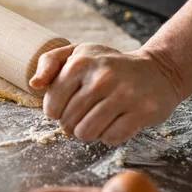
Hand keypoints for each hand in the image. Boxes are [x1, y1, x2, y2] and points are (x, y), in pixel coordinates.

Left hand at [29, 44, 183, 145]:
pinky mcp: (143, 111)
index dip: (55, 112)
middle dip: (72, 124)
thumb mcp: (77, 53)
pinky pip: (112, 138)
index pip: (51, 105)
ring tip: (97, 119)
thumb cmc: (108, 64)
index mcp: (80, 63)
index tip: (66, 106)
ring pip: (87, 133)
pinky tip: (116, 122)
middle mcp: (102, 77)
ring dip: (89, 132)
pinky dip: (110, 136)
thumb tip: (34, 84)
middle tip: (84, 114)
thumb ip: (49, 63)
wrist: (157, 70)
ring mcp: (125, 95)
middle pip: (68, 122)